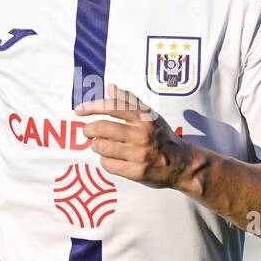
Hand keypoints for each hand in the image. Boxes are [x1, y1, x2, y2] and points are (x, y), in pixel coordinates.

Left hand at [75, 83, 189, 188]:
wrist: (182, 164)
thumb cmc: (162, 137)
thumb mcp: (151, 116)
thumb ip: (131, 102)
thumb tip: (111, 87)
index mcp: (145, 118)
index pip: (113, 107)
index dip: (93, 107)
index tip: (79, 110)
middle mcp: (142, 135)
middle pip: (103, 128)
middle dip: (89, 129)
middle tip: (87, 132)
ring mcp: (139, 154)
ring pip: (102, 147)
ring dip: (96, 145)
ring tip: (100, 145)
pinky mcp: (137, 172)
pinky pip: (108, 164)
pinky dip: (105, 161)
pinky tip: (111, 159)